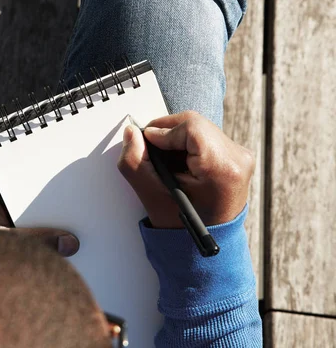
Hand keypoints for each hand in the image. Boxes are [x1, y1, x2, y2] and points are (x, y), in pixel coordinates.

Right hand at [117, 111, 254, 227]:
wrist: (205, 249)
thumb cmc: (181, 227)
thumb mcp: (151, 195)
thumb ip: (135, 162)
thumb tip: (133, 133)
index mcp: (222, 168)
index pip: (190, 126)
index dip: (162, 130)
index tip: (147, 142)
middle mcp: (238, 158)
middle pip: (195, 123)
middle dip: (168, 133)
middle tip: (152, 151)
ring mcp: (241, 157)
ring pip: (199, 128)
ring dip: (177, 139)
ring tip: (166, 162)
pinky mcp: (238, 157)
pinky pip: (206, 136)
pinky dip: (187, 144)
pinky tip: (179, 164)